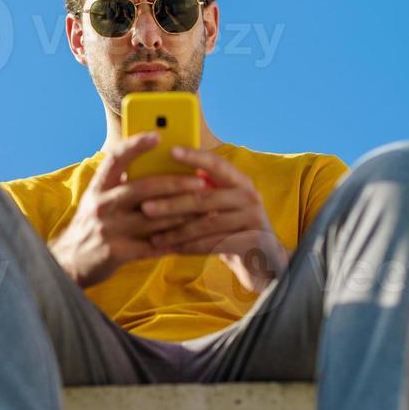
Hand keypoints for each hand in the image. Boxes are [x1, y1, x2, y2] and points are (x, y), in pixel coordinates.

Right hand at [48, 132, 210, 289]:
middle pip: (143, 188)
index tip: (157, 135)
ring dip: (183, 214)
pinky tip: (192, 238)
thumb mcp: (101, 198)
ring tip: (206, 210)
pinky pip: (152, 246)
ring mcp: (108, 228)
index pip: (116, 158)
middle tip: (201, 181)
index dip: (136, 144)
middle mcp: (102, 204)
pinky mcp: (116, 252)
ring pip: (153, 218)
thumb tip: (160, 162)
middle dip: (176, 183)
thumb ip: (124, 183)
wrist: (70, 262)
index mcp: (99, 186)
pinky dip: (173, 242)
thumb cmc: (94, 224)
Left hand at [140, 145, 289, 292]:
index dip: (194, 156)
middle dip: (172, 203)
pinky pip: (214, 244)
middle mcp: (249, 196)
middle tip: (145, 207)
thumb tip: (161, 173)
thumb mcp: (221, 204)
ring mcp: (253, 219)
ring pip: (206, 224)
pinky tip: (171, 250)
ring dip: (177, 232)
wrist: (263, 258)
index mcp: (239, 181)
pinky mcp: (252, 241)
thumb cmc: (231, 226)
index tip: (171, 151)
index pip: (216, 164)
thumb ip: (202, 190)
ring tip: (154, 238)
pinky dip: (190, 248)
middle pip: (204, 198)